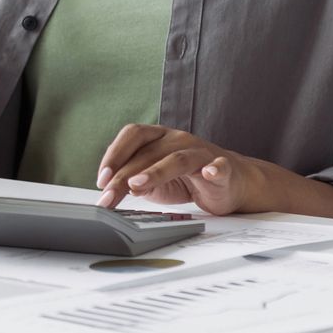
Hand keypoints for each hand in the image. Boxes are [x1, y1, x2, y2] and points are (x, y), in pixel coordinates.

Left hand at [94, 124, 260, 214]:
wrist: (231, 182)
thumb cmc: (188, 179)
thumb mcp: (155, 183)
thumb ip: (136, 183)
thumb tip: (117, 189)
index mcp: (159, 138)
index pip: (132, 136)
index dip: (114, 155)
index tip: (101, 179)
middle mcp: (178, 139)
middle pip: (148, 152)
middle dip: (124, 175)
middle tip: (110, 196)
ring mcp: (201, 152)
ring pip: (176, 158)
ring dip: (155, 172)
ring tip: (137, 185)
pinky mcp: (223, 168)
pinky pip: (219, 166)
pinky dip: (214, 169)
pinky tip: (208, 173)